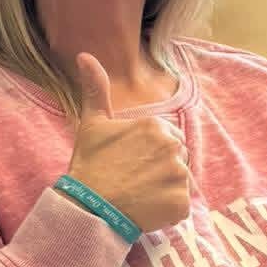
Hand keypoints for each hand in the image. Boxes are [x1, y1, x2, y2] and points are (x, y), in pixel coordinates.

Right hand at [65, 54, 191, 232]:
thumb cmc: (90, 166)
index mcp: (156, 126)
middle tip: (134, 179)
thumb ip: (96, 89)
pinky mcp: (181, 203)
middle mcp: (173, 147)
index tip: (130, 162)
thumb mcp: (92, 124)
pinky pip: (181, 206)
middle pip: (177, 158)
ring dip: (164, 189)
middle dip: (160, 168)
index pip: (167, 138)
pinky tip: (146, 209)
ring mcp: (179, 176)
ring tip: (138, 194)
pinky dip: (167, 211)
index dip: (149, 152)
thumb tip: (85, 55)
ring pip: (179, 181)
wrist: (88, 208)